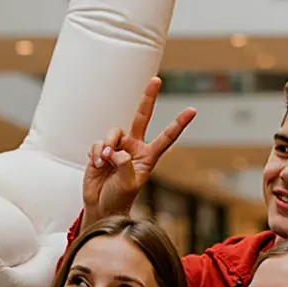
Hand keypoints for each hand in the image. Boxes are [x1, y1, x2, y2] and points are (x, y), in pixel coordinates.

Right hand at [82, 78, 196, 221]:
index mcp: (148, 156)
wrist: (101, 206)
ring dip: (107, 145)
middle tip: (157, 80)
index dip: (178, 123)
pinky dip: (95, 153)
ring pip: (113, 132)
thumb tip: (116, 150)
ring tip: (104, 160)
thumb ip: (126, 165)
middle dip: (148, 97)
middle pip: (142, 117)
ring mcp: (117, 147)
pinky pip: (97, 143)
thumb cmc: (119, 198)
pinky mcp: (101, 149)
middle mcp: (134, 147)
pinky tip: (96, 164)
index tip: (192, 110)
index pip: (166, 137)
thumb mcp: (129, 184)